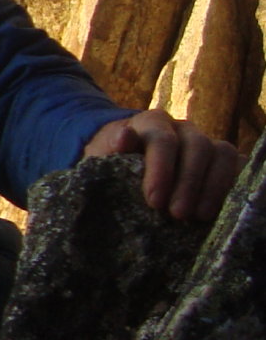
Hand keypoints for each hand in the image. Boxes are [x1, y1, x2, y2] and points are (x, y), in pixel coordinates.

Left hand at [84, 110, 240, 222]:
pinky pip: (234, 166)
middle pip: (197, 146)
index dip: (161, 170)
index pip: (163, 140)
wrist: (124, 163)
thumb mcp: (104, 157)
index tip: (154, 201)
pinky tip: (214, 210)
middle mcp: (183, 128)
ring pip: (221, 154)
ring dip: (212, 187)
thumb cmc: (113, 161)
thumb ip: (111, 150)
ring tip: (197, 217)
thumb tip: (124, 137)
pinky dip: (227, 186)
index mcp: (152, 122)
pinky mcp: (219, 159)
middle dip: (189, 182)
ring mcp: (205, 141)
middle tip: (177, 214)